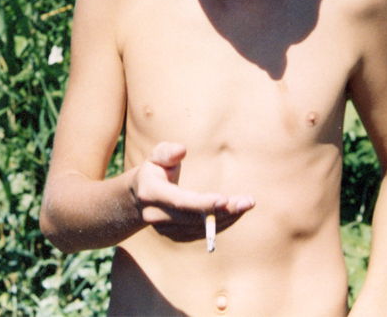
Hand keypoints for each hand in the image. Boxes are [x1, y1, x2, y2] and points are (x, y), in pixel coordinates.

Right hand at [132, 142, 254, 241]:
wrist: (139, 197)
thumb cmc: (154, 170)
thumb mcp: (156, 156)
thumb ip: (167, 151)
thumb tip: (181, 150)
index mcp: (150, 192)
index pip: (179, 201)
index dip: (202, 203)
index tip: (224, 199)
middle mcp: (156, 215)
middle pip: (194, 217)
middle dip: (223, 210)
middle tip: (248, 202)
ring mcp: (165, 230)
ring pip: (200, 228)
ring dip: (226, 218)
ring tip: (247, 204)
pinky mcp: (176, 237)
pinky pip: (201, 233)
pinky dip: (221, 224)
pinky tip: (236, 212)